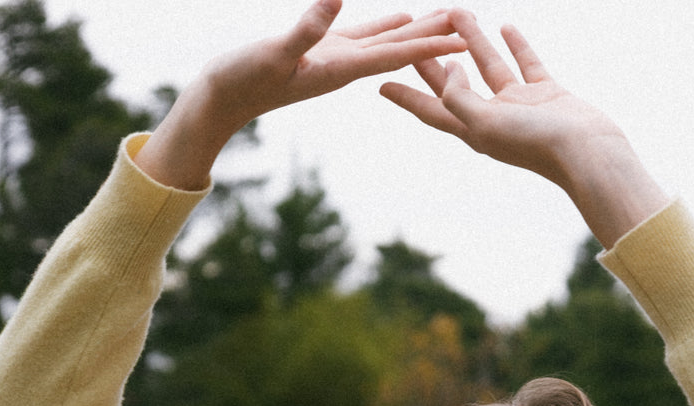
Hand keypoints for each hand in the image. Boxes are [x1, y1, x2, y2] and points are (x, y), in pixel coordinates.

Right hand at [135, 0, 464, 189]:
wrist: (220, 101)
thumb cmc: (242, 80)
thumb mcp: (275, 52)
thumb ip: (306, 28)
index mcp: (340, 69)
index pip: (395, 56)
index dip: (431, 47)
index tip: (465, 41)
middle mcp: (345, 67)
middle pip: (402, 50)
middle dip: (438, 38)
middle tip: (472, 22)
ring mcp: (335, 59)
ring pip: (388, 40)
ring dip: (419, 30)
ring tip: (450, 17)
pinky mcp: (321, 51)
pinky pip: (364, 35)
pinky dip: (387, 24)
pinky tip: (403, 17)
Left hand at [380, 10, 668, 247]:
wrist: (587, 154)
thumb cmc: (536, 144)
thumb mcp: (486, 123)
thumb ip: (459, 98)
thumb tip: (446, 72)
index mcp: (474, 131)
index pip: (431, 111)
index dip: (405, 97)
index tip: (380, 85)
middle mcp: (493, 119)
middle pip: (454, 86)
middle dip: (432, 61)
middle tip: (411, 37)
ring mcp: (520, 107)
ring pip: (488, 66)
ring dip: (472, 40)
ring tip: (456, 11)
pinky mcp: (546, 95)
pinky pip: (525, 64)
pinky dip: (515, 46)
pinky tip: (505, 27)